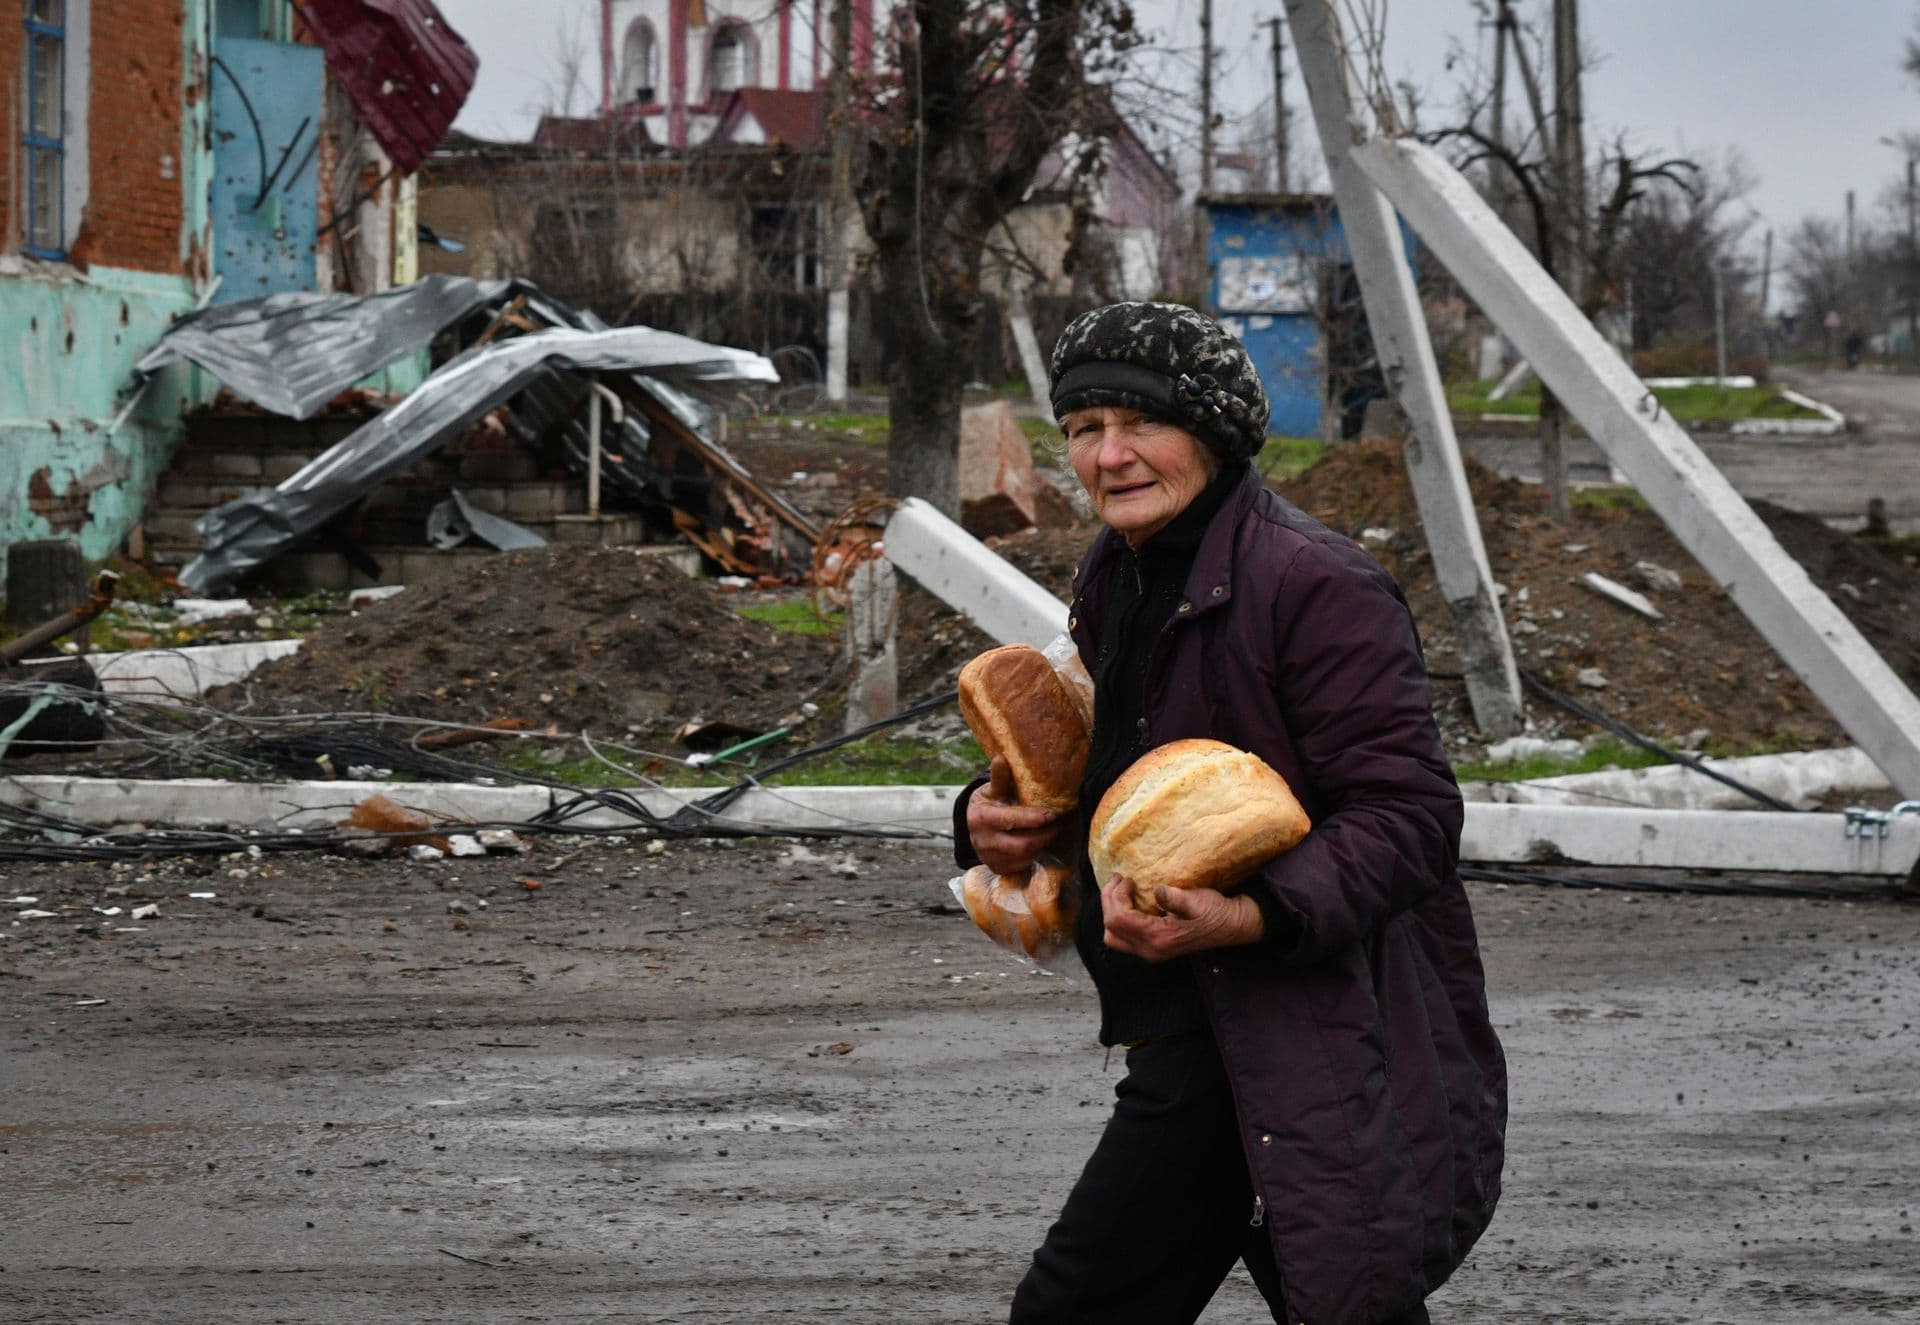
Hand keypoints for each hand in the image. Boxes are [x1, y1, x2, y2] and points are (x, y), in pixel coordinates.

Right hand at [966, 756, 1070, 875]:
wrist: (975, 827)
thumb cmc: (990, 803)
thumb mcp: (992, 790)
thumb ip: (999, 778)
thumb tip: (1001, 758)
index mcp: (981, 818)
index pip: (1012, 821)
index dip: (1035, 819)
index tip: (1052, 814)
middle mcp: (983, 841)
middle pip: (1022, 845)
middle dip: (1044, 836)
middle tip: (1058, 825)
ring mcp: (989, 858)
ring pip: (1025, 857)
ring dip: (1041, 845)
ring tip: (1051, 832)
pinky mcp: (997, 868)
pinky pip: (1022, 865)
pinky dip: (1034, 854)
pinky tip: (1039, 842)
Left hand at [1100, 873, 1264, 963]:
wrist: (1231, 926)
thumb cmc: (1215, 912)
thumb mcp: (1197, 901)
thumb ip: (1175, 898)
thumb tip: (1157, 891)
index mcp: (1158, 939)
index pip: (1120, 920)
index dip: (1116, 896)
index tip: (1127, 878)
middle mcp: (1150, 950)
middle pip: (1111, 930)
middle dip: (1109, 901)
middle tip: (1118, 879)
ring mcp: (1150, 951)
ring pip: (1113, 936)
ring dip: (1111, 911)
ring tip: (1119, 889)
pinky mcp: (1152, 947)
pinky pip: (1124, 936)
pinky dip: (1119, 918)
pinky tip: (1128, 901)